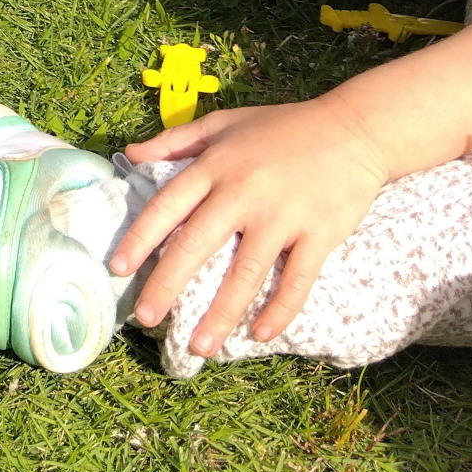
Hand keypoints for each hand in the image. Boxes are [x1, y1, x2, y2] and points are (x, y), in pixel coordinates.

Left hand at [108, 98, 388, 356]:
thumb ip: (175, 139)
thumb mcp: (223, 124)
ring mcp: (283, 216)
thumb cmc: (282, 127)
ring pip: (245, 273)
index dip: (140, 238)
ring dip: (221, 313)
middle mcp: (244, 192)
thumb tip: (130, 153)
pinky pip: (297, 280)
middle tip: (146, 317)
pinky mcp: (319, 234)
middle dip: (167, 284)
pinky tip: (260, 334)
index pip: (168, 205)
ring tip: (200, 347)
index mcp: (215, 166)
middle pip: (197, 244)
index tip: (117, 268)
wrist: (354, 129)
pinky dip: (279, 310)